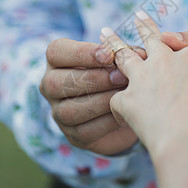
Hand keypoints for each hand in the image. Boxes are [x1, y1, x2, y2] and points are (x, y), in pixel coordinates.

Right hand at [39, 38, 143, 154]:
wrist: (127, 108)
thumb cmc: (119, 73)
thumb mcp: (121, 59)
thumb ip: (126, 54)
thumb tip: (137, 54)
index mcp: (57, 60)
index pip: (56, 51)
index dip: (81, 53)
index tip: (108, 54)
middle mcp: (50, 86)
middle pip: (56, 82)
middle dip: (92, 79)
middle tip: (120, 77)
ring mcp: (58, 113)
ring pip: (68, 110)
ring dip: (99, 102)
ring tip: (123, 96)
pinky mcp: (73, 135)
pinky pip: (84, 131)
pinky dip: (106, 122)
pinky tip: (123, 113)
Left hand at [100, 12, 187, 187]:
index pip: (180, 45)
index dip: (175, 44)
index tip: (169, 38)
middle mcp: (163, 62)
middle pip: (150, 40)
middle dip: (143, 26)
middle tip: (137, 18)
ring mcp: (142, 78)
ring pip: (122, 55)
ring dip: (113, 43)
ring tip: (104, 33)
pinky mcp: (127, 99)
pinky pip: (117, 100)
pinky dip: (120, 108)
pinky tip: (124, 115)